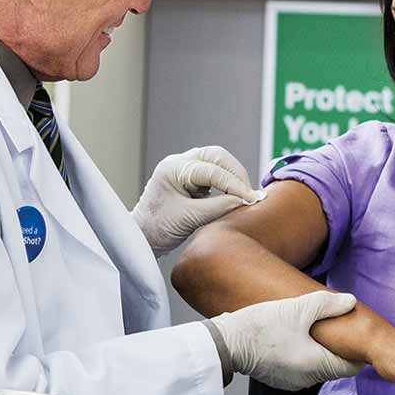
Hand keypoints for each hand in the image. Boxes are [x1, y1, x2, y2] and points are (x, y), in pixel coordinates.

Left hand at [132, 146, 259, 253]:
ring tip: (243, 196)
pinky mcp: (190, 179)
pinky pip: (214, 173)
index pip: (212, 171)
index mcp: (174, 168)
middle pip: (217, 157)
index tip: (252, 198)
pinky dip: (226, 183)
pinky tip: (233, 196)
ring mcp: (184, 169)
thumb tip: (244, 201)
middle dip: (236, 174)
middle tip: (249, 195)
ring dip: (232, 177)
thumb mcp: (190, 218)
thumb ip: (218, 207)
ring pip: (218, 162)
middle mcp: (179, 163)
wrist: (142, 238)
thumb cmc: (157, 228)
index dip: (235, 184)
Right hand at [211, 291, 364, 390]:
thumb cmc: (262, 327)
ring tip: (314, 329)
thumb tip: (351, 301)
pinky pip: (301, 369)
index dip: (357, 350)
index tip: (355, 334)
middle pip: (335, 367)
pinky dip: (304, 356)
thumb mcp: (298, 308)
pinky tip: (295, 338)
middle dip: (338, 348)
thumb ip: (328, 305)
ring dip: (320, 352)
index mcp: (317, 365)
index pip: (352, 366)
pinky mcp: (278, 379)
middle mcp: (308, 379)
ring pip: (318, 367)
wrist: (227, 342)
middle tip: (336, 326)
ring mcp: (292, 382)